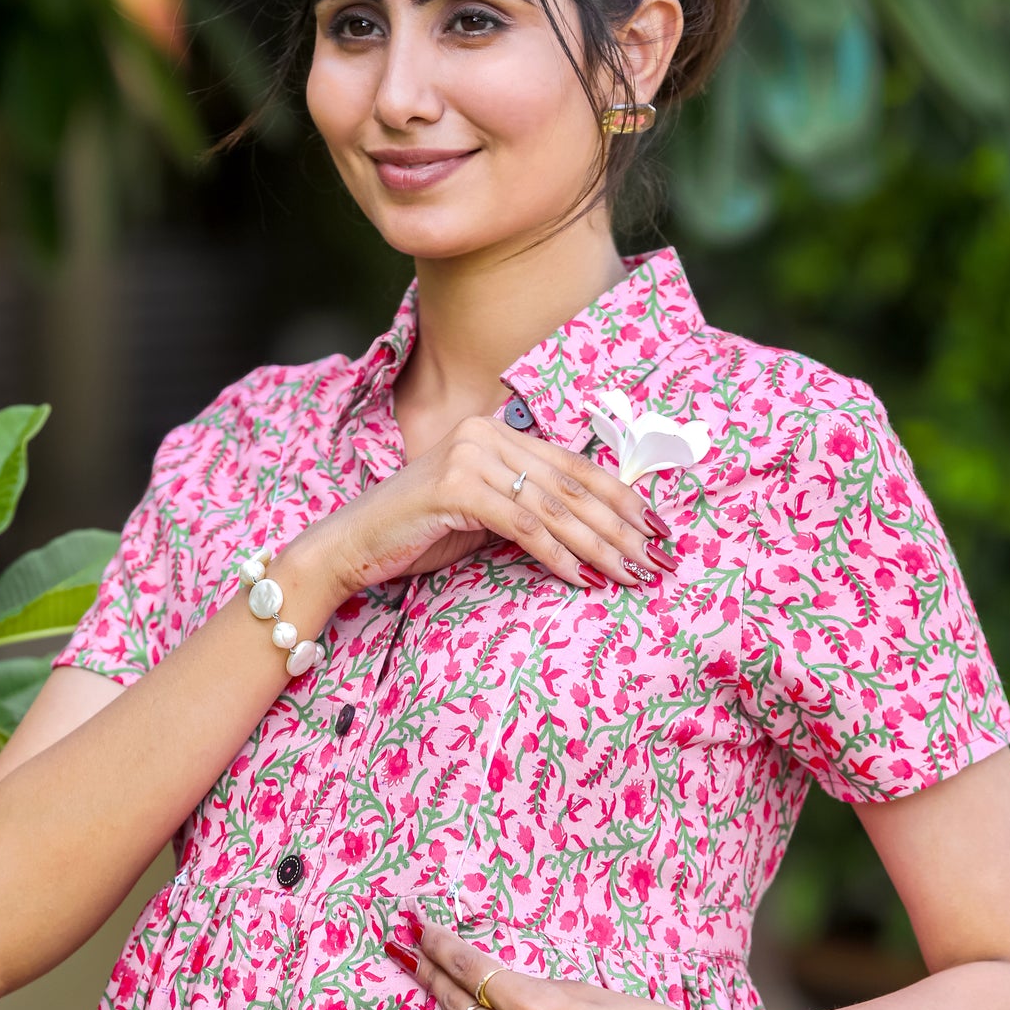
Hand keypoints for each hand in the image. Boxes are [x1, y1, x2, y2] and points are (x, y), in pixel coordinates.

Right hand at [298, 414, 674, 599]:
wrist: (354, 545)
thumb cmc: (419, 533)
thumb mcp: (484, 513)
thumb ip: (528, 505)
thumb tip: (592, 527)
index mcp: (497, 431)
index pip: (574, 465)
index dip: (621, 497)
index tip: (655, 529)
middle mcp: (485, 433)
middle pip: (572, 484)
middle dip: (620, 526)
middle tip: (655, 559)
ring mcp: (469, 456)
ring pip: (553, 506)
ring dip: (598, 545)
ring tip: (629, 574)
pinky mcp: (454, 487)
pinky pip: (523, 525)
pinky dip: (557, 555)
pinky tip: (583, 577)